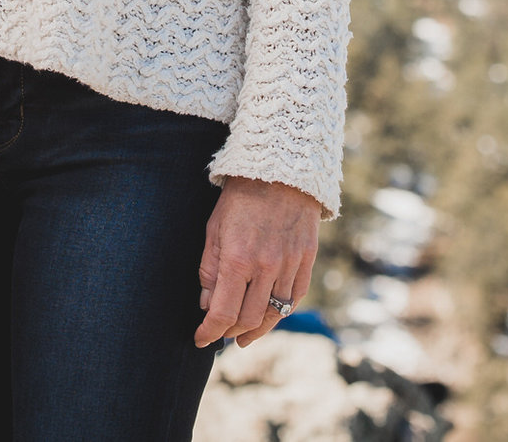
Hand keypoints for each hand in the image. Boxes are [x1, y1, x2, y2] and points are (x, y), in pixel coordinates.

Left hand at [195, 176, 321, 348]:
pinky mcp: (307, 259)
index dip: (209, 331)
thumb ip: (209, 270)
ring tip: (243, 337)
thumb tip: (207, 305)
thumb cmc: (241, 197)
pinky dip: (281, 312)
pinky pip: (295, 297)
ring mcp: (290, 264)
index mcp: (238, 260)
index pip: (223, 313)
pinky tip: (270, 316)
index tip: (201, 339)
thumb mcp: (214, 229)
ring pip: (274, 313)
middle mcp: (266, 267)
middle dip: (231, 332)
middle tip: (221, 335)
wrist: (281, 169)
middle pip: (248, 318)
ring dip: (257, 329)